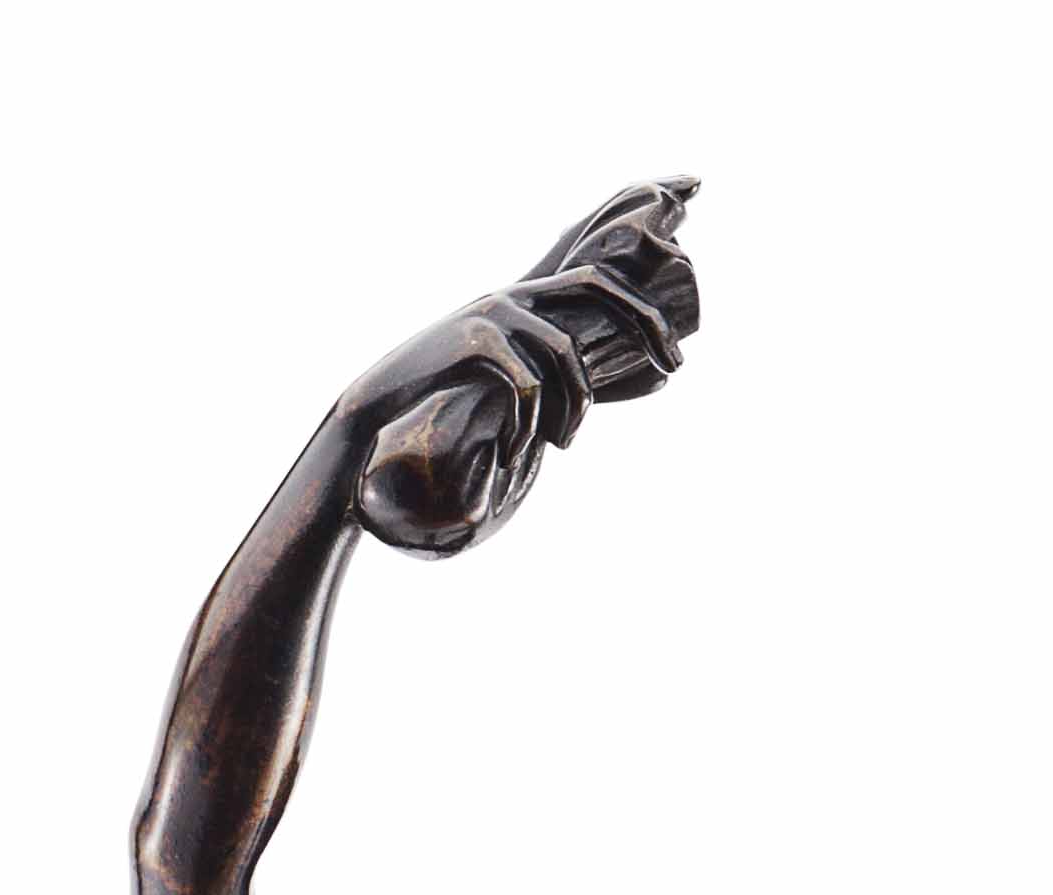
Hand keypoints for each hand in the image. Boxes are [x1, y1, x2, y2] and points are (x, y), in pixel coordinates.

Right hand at [347, 182, 698, 561]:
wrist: (376, 413)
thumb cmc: (442, 406)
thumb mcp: (499, 386)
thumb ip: (540, 378)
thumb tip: (584, 400)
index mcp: (523, 302)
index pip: (598, 282)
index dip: (644, 311)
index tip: (676, 358)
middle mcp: (513, 296)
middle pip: (597, 290)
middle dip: (645, 324)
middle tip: (675, 369)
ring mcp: (493, 313)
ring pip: (566, 357)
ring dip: (574, 411)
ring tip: (564, 447)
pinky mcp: (472, 340)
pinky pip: (527, 385)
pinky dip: (529, 427)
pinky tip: (517, 453)